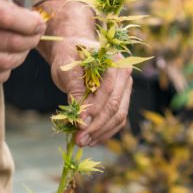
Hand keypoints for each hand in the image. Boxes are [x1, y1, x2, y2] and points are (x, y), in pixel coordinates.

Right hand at [0, 0, 44, 85]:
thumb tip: (27, 6)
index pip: (13, 18)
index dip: (33, 23)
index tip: (38, 22)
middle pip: (13, 43)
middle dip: (31, 39)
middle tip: (34, 34)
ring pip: (6, 62)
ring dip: (20, 55)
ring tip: (20, 46)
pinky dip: (4, 71)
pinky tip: (4, 60)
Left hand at [37, 0, 132, 146]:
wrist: (74, 51)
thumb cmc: (69, 57)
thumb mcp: (66, 70)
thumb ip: (74, 92)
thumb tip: (81, 121)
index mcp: (114, 60)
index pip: (108, 89)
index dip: (95, 109)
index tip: (79, 124)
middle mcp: (125, 73)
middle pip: (116, 105)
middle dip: (97, 126)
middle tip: (80, 140)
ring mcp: (125, 87)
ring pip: (119, 116)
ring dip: (102, 132)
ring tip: (83, 142)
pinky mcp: (122, 98)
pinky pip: (118, 119)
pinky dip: (106, 132)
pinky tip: (91, 139)